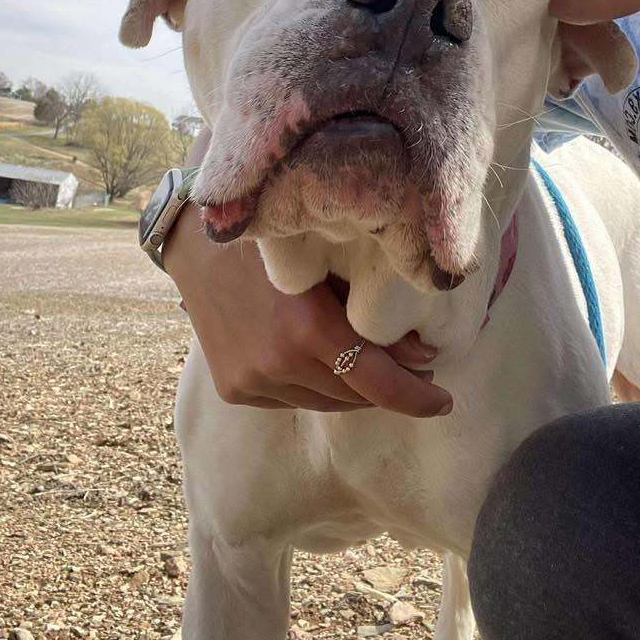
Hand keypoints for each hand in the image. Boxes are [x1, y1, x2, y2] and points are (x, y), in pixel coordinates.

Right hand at [162, 129, 452, 417]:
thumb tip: (421, 355)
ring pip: (326, 402)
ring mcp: (252, 381)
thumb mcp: (327, 260)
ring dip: (353, 388)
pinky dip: (316, 385)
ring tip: (372, 361)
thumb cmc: (272, 238)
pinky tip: (322, 358)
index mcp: (304, 329)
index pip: (376, 383)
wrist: (194, 241)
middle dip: (390, 386)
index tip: (444, 399)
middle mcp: (277, 364)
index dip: (417, 397)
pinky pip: (294, 399)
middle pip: (355, 396)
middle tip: (415, 366)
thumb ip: (369, 308)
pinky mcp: (235, 389)